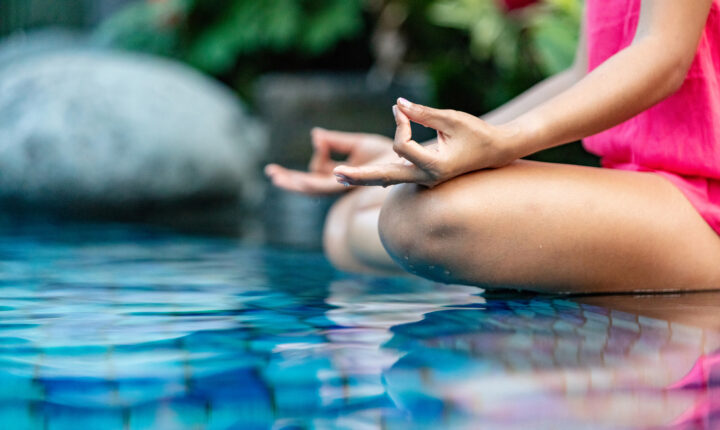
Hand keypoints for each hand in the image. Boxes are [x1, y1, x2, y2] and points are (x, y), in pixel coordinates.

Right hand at [265, 128, 395, 194]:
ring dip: (294, 182)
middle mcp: (341, 184)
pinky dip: (309, 182)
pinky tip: (299, 179)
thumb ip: (335, 142)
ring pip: (313, 187)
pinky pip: (323, 186)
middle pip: (309, 184)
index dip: (315, 157)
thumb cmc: (387, 155)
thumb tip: (314, 135)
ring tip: (277, 176)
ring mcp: (343, 188)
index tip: (317, 138)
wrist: (405, 163)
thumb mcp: (358, 144)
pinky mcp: (347, 187)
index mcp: (342, 174)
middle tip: (271, 173)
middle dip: (290, 179)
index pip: (318, 171)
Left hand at [333, 98, 516, 187]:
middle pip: (385, 178)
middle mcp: (425, 178)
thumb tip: (397, 103)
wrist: (496, 152)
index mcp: (434, 167)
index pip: (402, 146)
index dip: (400, 123)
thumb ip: (423, 112)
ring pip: (387, 180)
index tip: (402, 109)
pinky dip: (376, 175)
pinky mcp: (421, 176)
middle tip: (335, 174)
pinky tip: (356, 178)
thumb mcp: (451, 118)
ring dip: (362, 177)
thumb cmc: (477, 133)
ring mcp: (422, 181)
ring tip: (337, 176)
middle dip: (359, 175)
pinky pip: (394, 177)